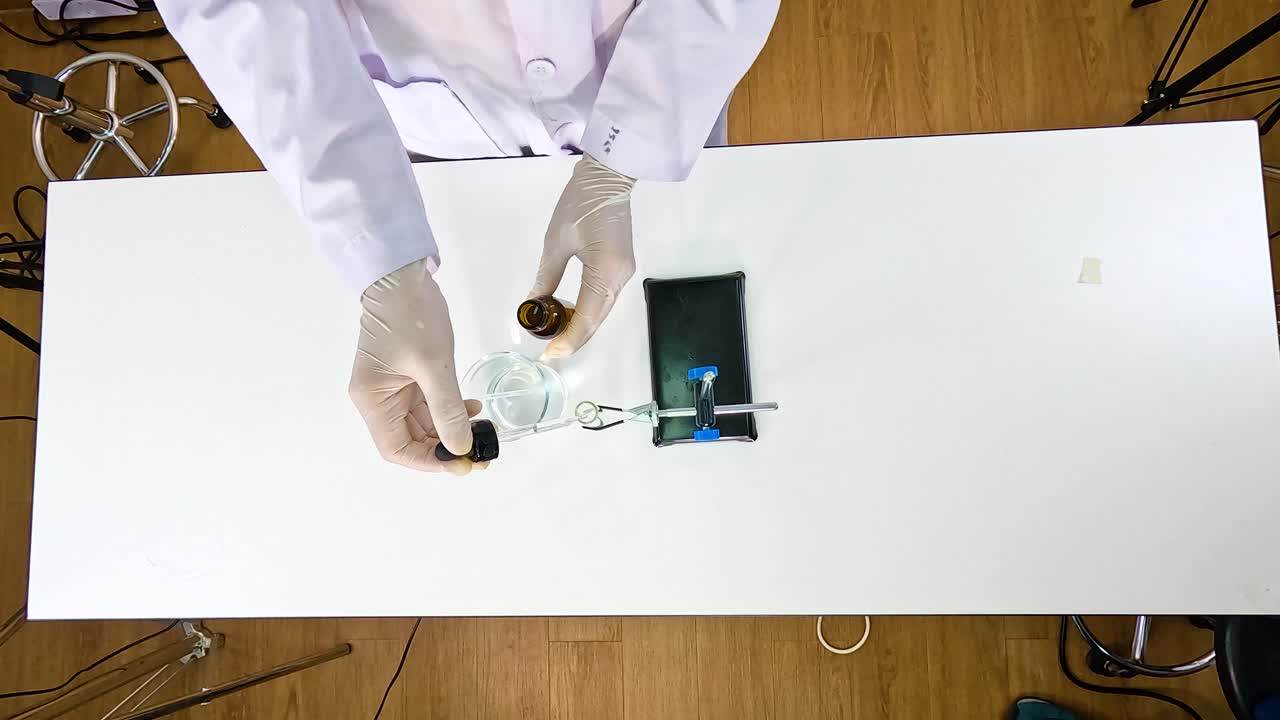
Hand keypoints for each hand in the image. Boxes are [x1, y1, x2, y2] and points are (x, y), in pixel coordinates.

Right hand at [349, 258, 481, 474]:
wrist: (402, 276)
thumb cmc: (410, 316)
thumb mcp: (433, 365)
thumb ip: (447, 409)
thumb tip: (460, 447)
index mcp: (372, 399)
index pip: (396, 449)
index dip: (429, 462)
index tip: (461, 463)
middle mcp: (377, 399)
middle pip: (410, 440)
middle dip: (445, 448)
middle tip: (482, 451)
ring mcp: (392, 388)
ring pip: (423, 424)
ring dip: (451, 430)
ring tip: (482, 430)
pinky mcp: (407, 377)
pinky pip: (427, 405)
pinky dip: (449, 411)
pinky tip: (472, 407)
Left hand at [529, 154, 635, 358]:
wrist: (608, 178)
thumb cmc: (580, 203)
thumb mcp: (556, 242)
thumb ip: (546, 278)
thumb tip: (532, 304)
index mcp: (605, 270)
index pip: (586, 317)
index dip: (568, 339)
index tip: (550, 353)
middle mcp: (620, 277)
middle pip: (597, 319)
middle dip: (575, 338)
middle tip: (551, 351)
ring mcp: (625, 274)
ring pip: (603, 312)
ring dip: (582, 327)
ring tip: (558, 337)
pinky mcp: (623, 268)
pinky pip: (606, 299)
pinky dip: (590, 313)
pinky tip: (573, 316)